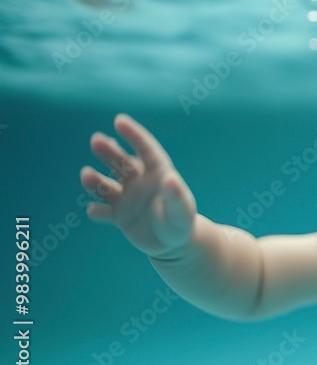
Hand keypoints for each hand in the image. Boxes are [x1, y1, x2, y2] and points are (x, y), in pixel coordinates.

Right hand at [80, 114, 197, 259]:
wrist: (174, 244)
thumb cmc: (181, 222)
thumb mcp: (182, 211)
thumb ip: (177, 196)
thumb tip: (170, 179)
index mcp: (158, 173)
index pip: (145, 149)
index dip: (133, 134)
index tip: (119, 120)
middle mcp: (139, 182)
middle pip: (121, 163)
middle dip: (109, 151)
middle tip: (96, 140)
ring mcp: (127, 198)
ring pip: (107, 185)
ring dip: (95, 180)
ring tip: (86, 175)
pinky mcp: (119, 216)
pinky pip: (104, 212)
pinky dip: (98, 211)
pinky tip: (94, 210)